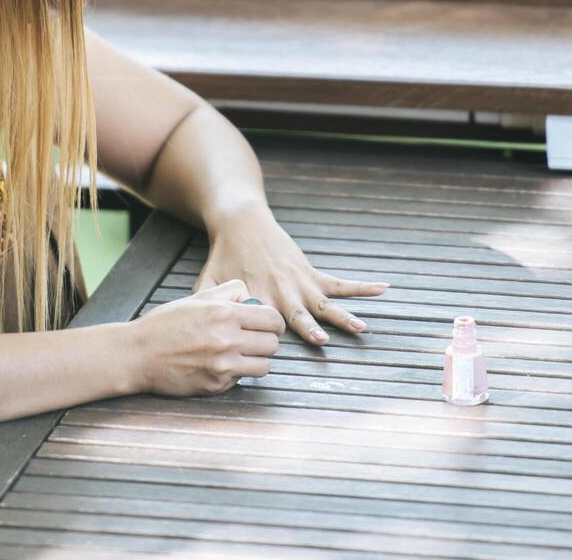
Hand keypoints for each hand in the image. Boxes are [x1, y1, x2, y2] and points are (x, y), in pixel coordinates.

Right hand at [130, 279, 284, 396]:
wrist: (138, 354)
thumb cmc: (166, 323)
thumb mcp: (198, 297)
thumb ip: (229, 293)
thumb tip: (252, 300)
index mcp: (225, 314)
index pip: (273, 320)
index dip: (273, 322)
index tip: (266, 324)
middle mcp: (227, 340)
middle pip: (272, 344)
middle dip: (265, 341)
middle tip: (253, 340)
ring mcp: (222, 366)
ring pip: (264, 366)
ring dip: (256, 360)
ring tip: (241, 354)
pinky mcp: (216, 385)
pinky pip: (241, 379)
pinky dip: (237, 373)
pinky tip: (220, 365)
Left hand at [195, 205, 391, 346]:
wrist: (242, 222)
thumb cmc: (223, 256)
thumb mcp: (209, 282)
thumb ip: (204, 305)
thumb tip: (188, 333)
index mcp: (259, 296)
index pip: (267, 322)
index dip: (273, 335)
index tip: (278, 350)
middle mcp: (282, 291)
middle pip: (299, 314)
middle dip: (311, 328)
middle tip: (323, 340)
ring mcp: (300, 281)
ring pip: (325, 303)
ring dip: (344, 316)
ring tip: (363, 327)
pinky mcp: (310, 272)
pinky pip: (339, 282)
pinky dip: (361, 286)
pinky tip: (382, 288)